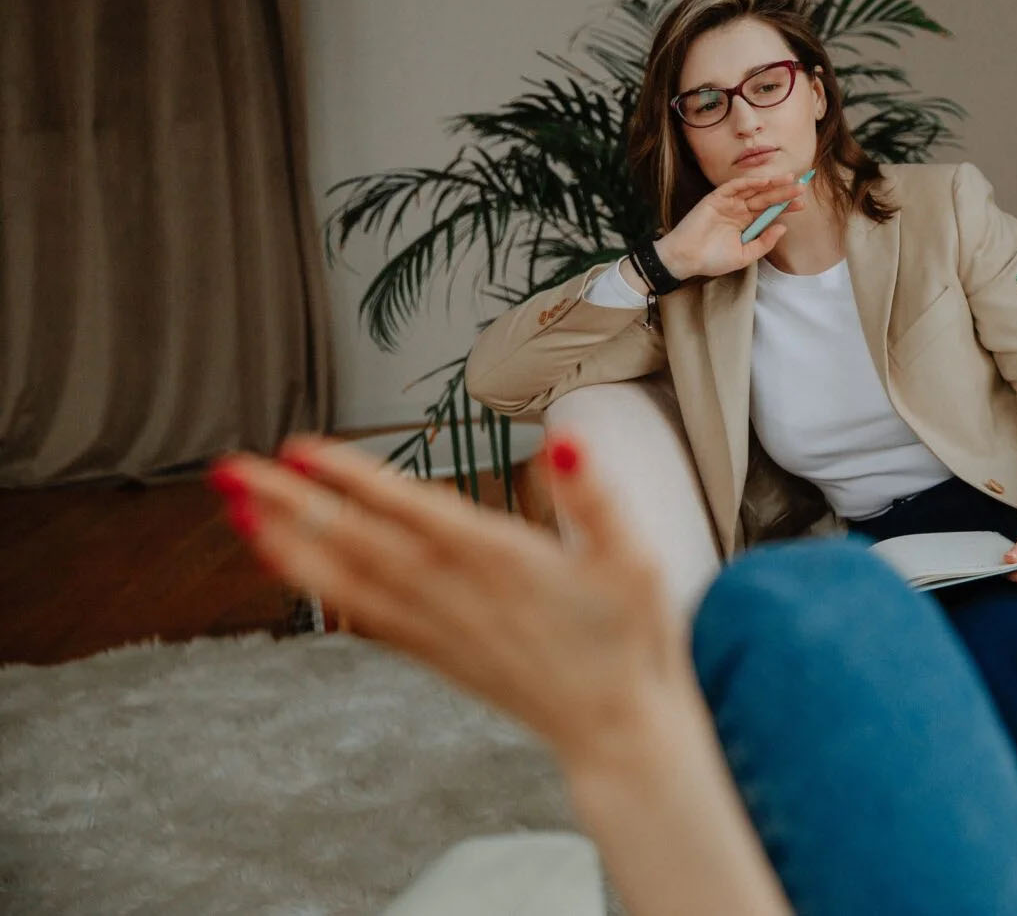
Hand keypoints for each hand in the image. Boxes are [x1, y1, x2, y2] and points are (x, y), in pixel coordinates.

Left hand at [208, 432, 689, 773]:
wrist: (614, 729)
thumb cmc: (627, 638)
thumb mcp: (633, 559)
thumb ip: (594, 497)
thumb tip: (564, 440)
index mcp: (502, 563)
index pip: (414, 511)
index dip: (355, 479)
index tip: (302, 448)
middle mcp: (456, 596)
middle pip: (358, 543)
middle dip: (291, 503)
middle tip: (231, 467)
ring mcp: (438, 628)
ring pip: (347, 582)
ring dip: (287, 543)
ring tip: (238, 508)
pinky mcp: (433, 652)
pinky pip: (361, 613)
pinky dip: (318, 585)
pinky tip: (289, 561)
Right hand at [656, 169, 813, 278]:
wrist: (686, 258)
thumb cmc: (713, 259)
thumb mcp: (745, 255)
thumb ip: (764, 243)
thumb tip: (783, 228)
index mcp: (746, 224)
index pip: (770, 212)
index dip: (786, 206)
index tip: (802, 204)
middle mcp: (739, 211)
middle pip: (766, 199)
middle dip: (783, 193)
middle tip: (802, 187)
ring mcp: (728, 203)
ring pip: (753, 190)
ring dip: (771, 184)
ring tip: (789, 180)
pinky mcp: (715, 198)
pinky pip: (734, 187)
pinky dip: (749, 183)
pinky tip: (764, 182)